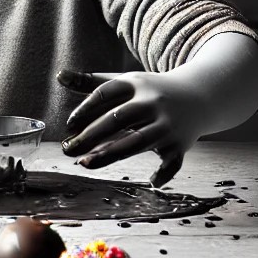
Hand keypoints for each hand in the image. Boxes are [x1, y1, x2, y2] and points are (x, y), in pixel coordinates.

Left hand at [57, 68, 204, 187]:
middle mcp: (152, 103)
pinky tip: (151, 181)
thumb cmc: (149, 92)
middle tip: (67, 149)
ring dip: (110, 154)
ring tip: (84, 163)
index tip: (69, 125)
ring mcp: (167, 124)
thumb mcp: (123, 82)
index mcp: (135, 84)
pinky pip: (173, 161)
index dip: (85, 108)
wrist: (199, 95)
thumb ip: (90, 82)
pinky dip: (165, 173)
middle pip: (117, 119)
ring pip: (138, 141)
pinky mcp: (181, 144)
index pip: (105, 94)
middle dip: (90, 135)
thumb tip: (59, 76)